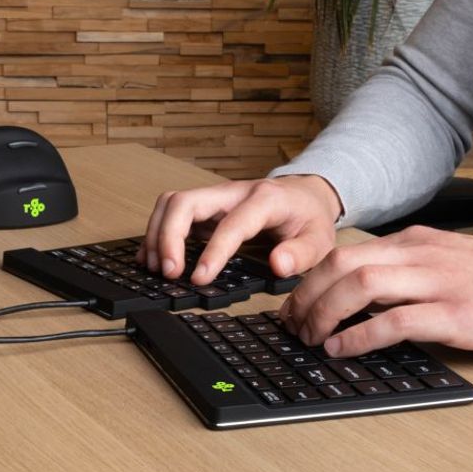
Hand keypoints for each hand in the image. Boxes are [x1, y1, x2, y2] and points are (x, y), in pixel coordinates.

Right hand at [136, 174, 342, 284]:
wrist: (305, 195)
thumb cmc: (308, 217)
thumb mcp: (320, 239)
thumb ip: (301, 253)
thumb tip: (278, 265)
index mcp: (264, 200)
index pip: (231, 224)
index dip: (212, 251)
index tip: (200, 278)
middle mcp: (233, 193)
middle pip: (185, 202)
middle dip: (168, 237)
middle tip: (170, 273)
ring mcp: (215, 198)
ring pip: (171, 203)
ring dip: (157, 235)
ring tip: (157, 269)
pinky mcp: (205, 208)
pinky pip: (171, 212)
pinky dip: (156, 233)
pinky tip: (153, 259)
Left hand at [281, 225, 472, 354]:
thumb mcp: (448, 267)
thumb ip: (406, 275)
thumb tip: (358, 298)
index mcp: (417, 242)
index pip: (346, 252)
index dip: (310, 280)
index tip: (293, 305)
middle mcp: (422, 255)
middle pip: (342, 263)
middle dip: (306, 294)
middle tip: (292, 324)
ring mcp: (439, 282)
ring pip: (360, 285)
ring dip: (324, 312)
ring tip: (310, 337)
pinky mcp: (455, 314)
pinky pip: (394, 321)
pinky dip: (358, 335)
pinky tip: (341, 348)